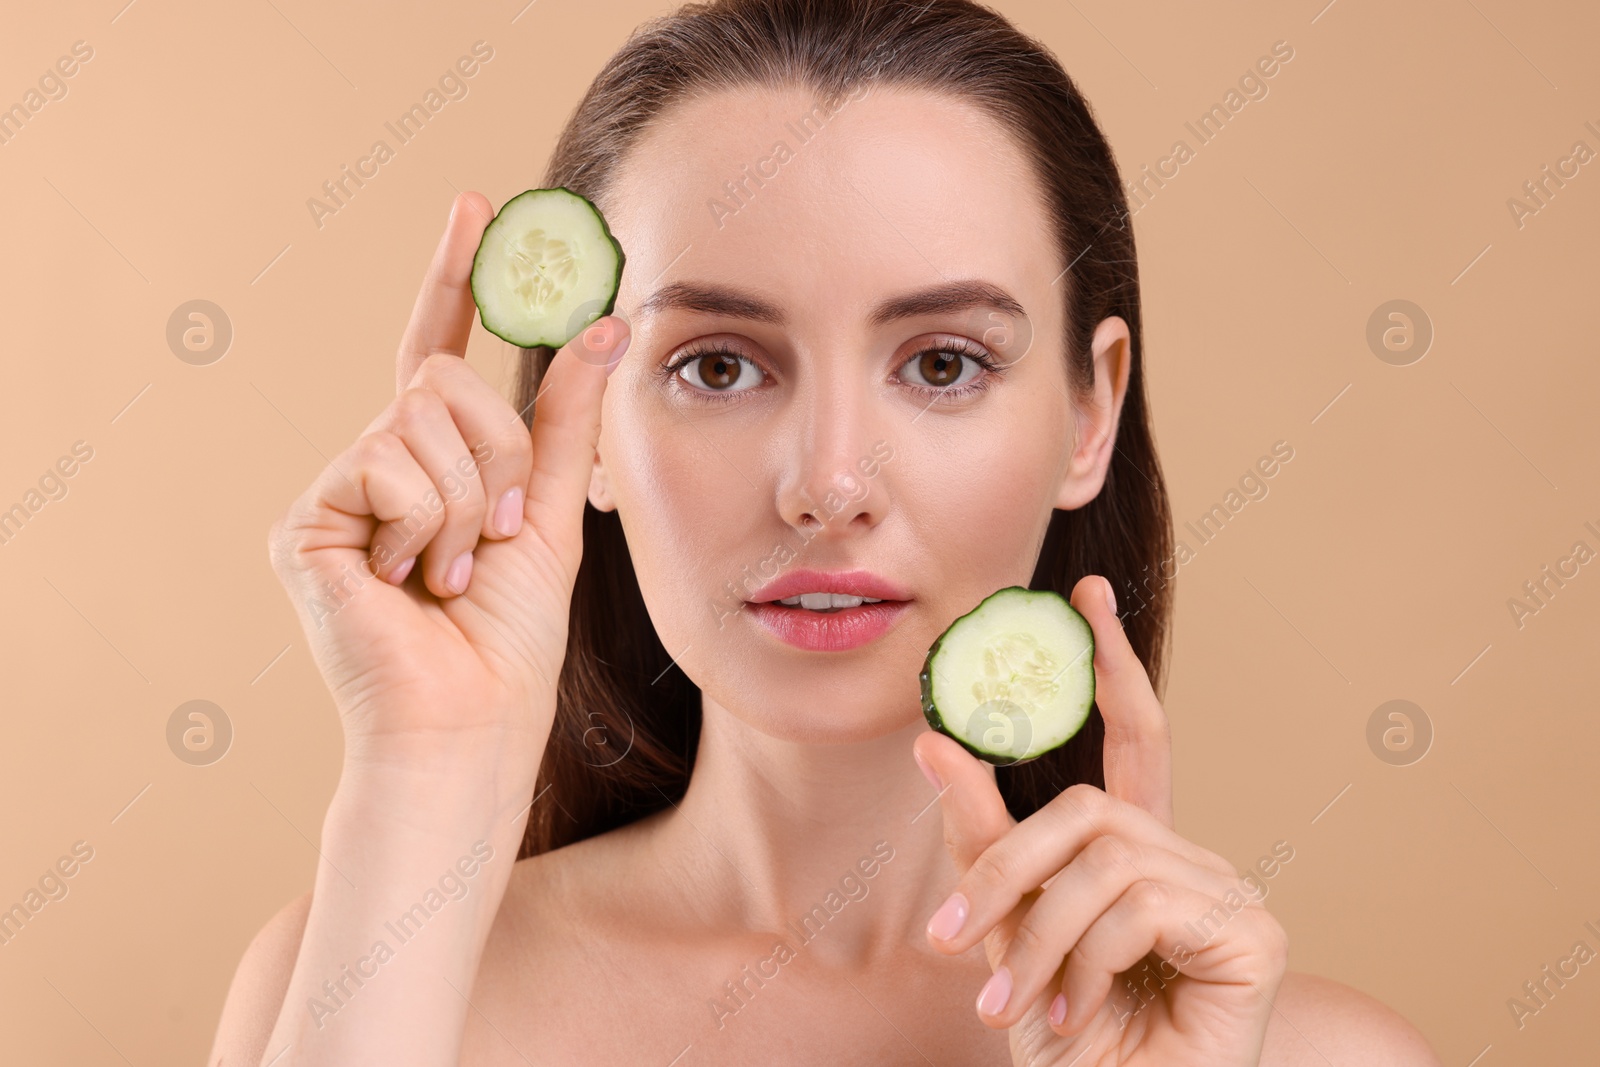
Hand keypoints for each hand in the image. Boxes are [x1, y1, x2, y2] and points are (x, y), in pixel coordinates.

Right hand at [267, 191, 629, 793]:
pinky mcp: (302, 520)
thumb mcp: (552, 509)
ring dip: (468, 499)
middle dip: (498, 452)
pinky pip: (384, 462)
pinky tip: (406, 580)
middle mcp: (378, 462)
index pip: (442, 349)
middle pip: (442, 379)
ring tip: (450, 570)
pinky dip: (424, 522)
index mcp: (436, 461)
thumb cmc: (510, 634)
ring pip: (418, 418)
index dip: (457, 278)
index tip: (477, 203)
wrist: (470, 718)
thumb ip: (567, 418)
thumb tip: (606, 323)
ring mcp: (337, 490)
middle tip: (500, 531)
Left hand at [914, 575, 1288, 1065]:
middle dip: (1006, 869)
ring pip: (1101, 858)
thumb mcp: (1007, 930)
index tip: (1087, 593)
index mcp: (1137, 855)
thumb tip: (932, 735)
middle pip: (1087, 808)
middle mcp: (1188, 860)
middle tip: (950, 939)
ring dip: (1036, 936)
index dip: (1113, 665)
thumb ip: (984, 837)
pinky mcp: (1252, 934)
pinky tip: (1085, 1009)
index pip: (1134, 737)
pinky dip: (1086, 959)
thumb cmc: (1070, 1037)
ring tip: (1016, 1001)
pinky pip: (1140, 902)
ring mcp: (1228, 893)